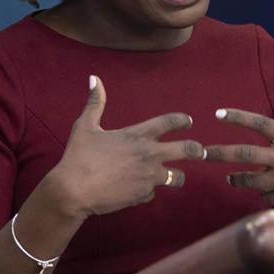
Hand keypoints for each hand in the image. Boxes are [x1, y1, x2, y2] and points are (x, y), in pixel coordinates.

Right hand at [43, 75, 208, 218]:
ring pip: (178, 177)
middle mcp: (150, 154)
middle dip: (198, 150)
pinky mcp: (144, 195)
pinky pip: (154, 192)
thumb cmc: (79, 157)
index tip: (188, 122)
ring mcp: (150, 176)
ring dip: (177, 176)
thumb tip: (94, 78)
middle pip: (188, 149)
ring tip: (175, 176)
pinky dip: (148, 191)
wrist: (73, 191)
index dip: (183, 120)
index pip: (171, 121)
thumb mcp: (85, 126)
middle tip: (200, 151)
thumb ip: (96, 103)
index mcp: (139, 135)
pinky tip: (138, 190)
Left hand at [206, 75, 273, 206]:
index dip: (238, 117)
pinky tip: (264, 191)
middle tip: (200, 152)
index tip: (218, 114)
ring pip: (248, 180)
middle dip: (218, 152)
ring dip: (235, 178)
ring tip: (229, 176)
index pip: (260, 123)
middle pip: (244, 154)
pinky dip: (262, 193)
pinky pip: (264, 197)